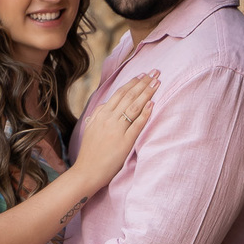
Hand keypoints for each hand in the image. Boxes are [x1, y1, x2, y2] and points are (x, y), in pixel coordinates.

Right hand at [73, 72, 158, 189]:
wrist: (86, 171)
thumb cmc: (90, 152)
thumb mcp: (90, 128)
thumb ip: (98, 114)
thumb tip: (107, 104)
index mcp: (101, 114)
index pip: (120, 93)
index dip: (133, 83)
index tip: (143, 75)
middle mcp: (109, 119)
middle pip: (129, 96)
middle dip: (144, 82)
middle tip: (156, 72)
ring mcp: (117, 130)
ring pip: (134, 106)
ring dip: (147, 92)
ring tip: (157, 82)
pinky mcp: (124, 142)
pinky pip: (137, 125)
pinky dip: (145, 113)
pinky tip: (152, 104)